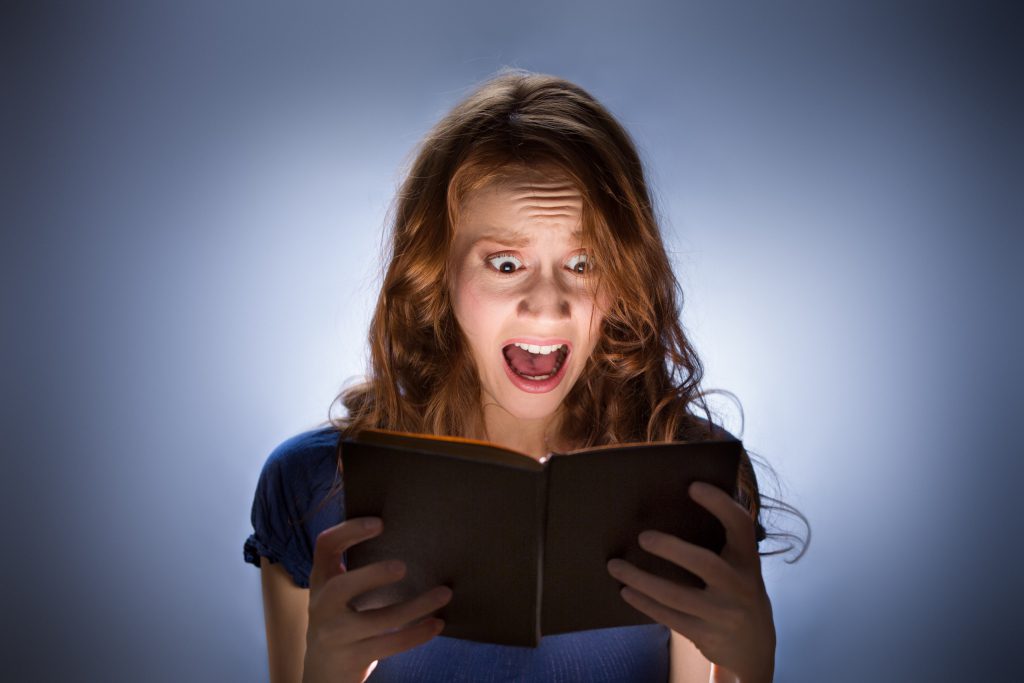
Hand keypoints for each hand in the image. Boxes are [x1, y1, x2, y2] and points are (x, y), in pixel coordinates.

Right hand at [302, 517, 452, 682]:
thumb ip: (354, 573)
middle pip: (342, 587)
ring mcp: (334, 635)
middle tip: (403, 567)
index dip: (349, 531)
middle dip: (373, 575)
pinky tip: (436, 624)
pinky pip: (391, 644)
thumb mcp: (337, 596)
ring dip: (416, 606)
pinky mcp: (352, 658)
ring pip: (378, 620)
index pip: (325, 546)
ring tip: (444, 593)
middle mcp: (321, 606)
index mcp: (321, 581)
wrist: (322, 673)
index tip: (380, 524)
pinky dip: (417, 633)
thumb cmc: (340, 623)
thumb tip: (407, 540)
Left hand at [606, 482, 774, 682]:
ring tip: (614, 565)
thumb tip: (668, 512)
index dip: (720, 504)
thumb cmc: (736, 593)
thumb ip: (718, 546)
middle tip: (642, 536)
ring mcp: (724, 614)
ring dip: (641, 579)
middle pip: (705, 563)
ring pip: (676, 595)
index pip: (740, 526)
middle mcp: (741, 586)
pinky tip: (626, 590)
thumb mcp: (739, 568)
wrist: (755, 649)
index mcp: (748, 560)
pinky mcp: (707, 636)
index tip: (693, 486)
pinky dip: (644, 603)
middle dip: (671, 549)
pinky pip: (669, 617)